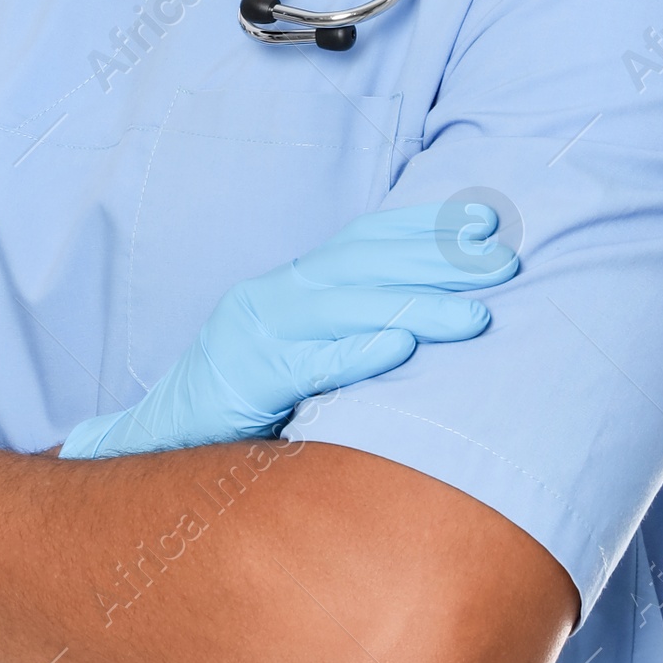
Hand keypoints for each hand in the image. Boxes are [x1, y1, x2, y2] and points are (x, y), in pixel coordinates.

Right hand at [61, 201, 516, 459]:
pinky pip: (308, 364)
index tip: (485, 223)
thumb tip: (424, 322)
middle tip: (504, 264)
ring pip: (346, 308)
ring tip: (476, 317)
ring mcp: (255, 335)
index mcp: (289, 286)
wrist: (158, 439)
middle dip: (439, 261)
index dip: (425, 227)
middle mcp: (272, 297)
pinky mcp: (246, 380)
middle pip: (364, 264)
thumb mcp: (296, 352)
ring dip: (417, 308)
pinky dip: (356, 353)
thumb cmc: (240, 404)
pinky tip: (402, 350)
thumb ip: (343, 329)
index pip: (364, 240)